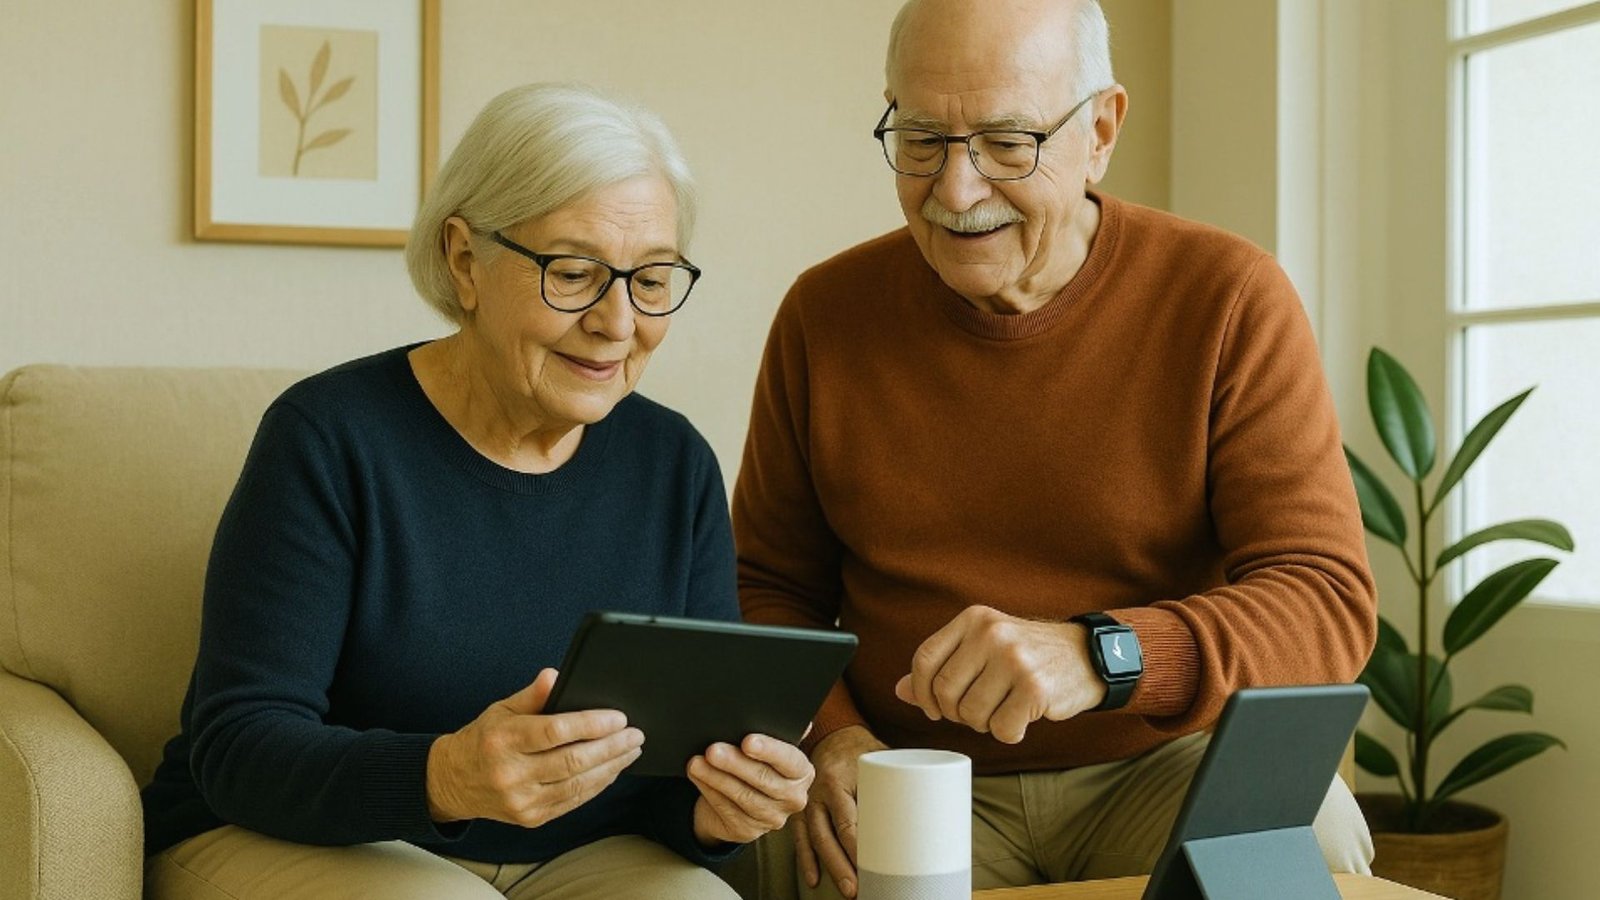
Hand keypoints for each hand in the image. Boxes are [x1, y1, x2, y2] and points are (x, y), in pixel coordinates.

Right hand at [425, 667, 642, 826]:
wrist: (453, 782)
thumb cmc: (484, 739)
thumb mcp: (502, 708)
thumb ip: (533, 694)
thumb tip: (556, 674)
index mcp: (503, 740)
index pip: (555, 731)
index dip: (591, 724)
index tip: (619, 717)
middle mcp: (511, 773)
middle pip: (572, 760)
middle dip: (611, 747)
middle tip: (635, 734)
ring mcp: (521, 800)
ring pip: (577, 784)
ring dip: (611, 767)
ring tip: (631, 750)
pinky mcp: (530, 818)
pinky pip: (572, 801)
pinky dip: (597, 784)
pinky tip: (612, 769)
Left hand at [687, 734, 812, 845]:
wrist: (740, 799)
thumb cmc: (755, 763)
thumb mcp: (766, 748)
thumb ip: (777, 731)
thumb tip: (786, 716)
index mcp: (802, 772)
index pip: (790, 760)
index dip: (769, 750)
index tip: (747, 741)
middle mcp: (793, 798)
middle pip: (763, 779)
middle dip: (735, 763)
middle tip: (713, 749)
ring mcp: (772, 818)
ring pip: (742, 796)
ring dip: (716, 777)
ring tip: (697, 762)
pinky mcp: (748, 831)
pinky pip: (726, 809)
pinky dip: (709, 790)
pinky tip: (698, 776)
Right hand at [793, 725, 887, 898]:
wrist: (833, 734)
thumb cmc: (861, 749)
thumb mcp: (877, 761)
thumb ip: (893, 784)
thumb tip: (926, 812)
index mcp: (839, 780)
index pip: (848, 821)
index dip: (858, 847)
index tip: (872, 866)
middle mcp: (820, 791)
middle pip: (829, 835)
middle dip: (842, 865)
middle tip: (857, 888)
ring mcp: (808, 800)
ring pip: (815, 839)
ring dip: (829, 867)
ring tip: (845, 888)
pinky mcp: (802, 808)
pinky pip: (800, 837)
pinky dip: (806, 859)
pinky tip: (814, 878)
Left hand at [893, 605, 1105, 742]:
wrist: (1086, 655)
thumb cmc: (1027, 655)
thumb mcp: (983, 648)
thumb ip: (943, 665)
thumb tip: (899, 690)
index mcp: (973, 620)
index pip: (924, 660)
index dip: (922, 693)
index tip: (934, 708)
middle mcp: (991, 634)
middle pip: (945, 692)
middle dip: (956, 713)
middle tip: (978, 711)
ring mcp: (1014, 659)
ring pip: (971, 714)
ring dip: (985, 724)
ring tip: (1004, 708)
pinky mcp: (1035, 687)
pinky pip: (1002, 729)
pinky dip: (1009, 733)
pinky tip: (1022, 718)